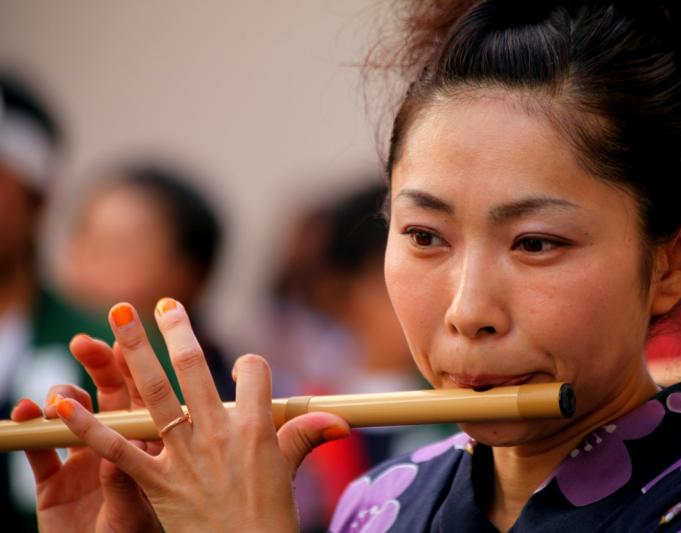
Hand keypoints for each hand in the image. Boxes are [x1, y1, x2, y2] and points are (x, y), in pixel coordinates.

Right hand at [12, 334, 160, 532]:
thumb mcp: (134, 517)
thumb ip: (126, 485)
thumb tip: (123, 450)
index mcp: (148, 447)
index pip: (144, 395)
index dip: (134, 364)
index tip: (124, 337)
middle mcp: (118, 445)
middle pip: (109, 392)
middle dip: (98, 363)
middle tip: (83, 342)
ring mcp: (84, 460)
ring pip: (72, 412)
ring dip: (62, 393)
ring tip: (56, 396)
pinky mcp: (53, 481)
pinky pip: (38, 449)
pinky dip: (29, 429)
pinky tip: (24, 413)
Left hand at [52, 299, 350, 532]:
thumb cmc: (270, 521)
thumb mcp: (289, 473)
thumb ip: (307, 436)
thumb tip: (341, 419)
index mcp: (256, 429)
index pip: (254, 373)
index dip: (250, 366)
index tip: (244, 372)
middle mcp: (218, 433)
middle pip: (196, 368)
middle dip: (179, 332)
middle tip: (165, 305)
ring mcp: (185, 455)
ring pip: (156, 393)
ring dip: (136, 352)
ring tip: (120, 318)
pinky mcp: (156, 481)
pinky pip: (118, 449)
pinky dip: (88, 426)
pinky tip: (64, 402)